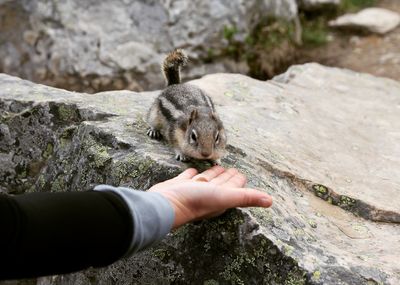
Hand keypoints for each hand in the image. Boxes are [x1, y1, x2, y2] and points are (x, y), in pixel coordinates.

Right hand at [149, 166, 272, 227]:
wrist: (165, 203)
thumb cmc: (195, 201)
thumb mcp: (225, 197)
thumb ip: (246, 197)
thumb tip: (271, 201)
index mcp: (221, 198)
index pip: (234, 186)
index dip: (238, 180)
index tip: (242, 174)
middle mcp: (208, 194)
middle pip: (221, 183)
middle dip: (227, 176)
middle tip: (232, 169)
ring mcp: (193, 190)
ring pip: (206, 180)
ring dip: (212, 174)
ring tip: (215, 167)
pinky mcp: (179, 185)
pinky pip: (188, 177)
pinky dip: (192, 173)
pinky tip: (192, 170)